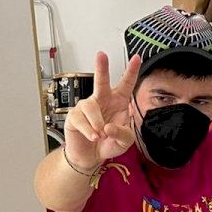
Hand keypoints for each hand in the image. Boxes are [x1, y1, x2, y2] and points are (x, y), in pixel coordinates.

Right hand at [63, 52, 140, 169]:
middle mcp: (102, 100)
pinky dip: (89, 130)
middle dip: (101, 68)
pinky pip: (80, 119)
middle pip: (101, 81)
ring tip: (101, 135)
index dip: (132, 71)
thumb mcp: (125, 141)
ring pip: (90, 106)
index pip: (126, 84)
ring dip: (97, 123)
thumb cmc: (109, 143)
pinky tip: (93, 137)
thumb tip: (108, 126)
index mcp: (119, 102)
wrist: (91, 156)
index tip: (137, 57)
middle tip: (101, 55)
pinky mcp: (74, 116)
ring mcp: (87, 107)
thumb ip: (122, 133)